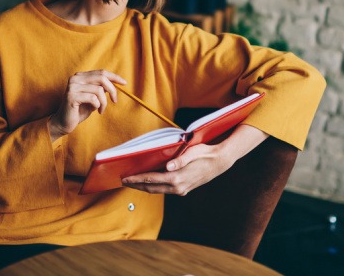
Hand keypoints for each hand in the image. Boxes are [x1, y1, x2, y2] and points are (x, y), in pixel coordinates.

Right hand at [49, 70, 126, 141]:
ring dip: (104, 102)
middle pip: (102, 78)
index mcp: (80, 76)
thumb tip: (116, 82)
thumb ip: (101, 89)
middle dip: (112, 90)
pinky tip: (94, 110)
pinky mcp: (71, 96)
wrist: (64, 122)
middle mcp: (75, 78)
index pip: (101, 72)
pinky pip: (93, 98)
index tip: (124, 83)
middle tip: (115, 101)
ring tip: (101, 109)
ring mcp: (72, 86)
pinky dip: (97, 106)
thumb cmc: (79, 110)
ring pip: (99, 90)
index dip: (114, 77)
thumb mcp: (93, 97)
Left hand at [121, 124, 268, 194]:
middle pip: (151, 187)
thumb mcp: (192, 153)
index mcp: (177, 178)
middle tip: (124, 181)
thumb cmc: (205, 153)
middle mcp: (178, 187)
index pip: (151, 179)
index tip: (125, 179)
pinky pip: (165, 190)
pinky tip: (149, 182)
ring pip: (157, 190)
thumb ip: (180, 160)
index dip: (136, 179)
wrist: (220, 162)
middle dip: (137, 185)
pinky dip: (154, 186)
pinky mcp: (184, 189)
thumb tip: (168, 166)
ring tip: (133, 182)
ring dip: (144, 187)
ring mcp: (181, 190)